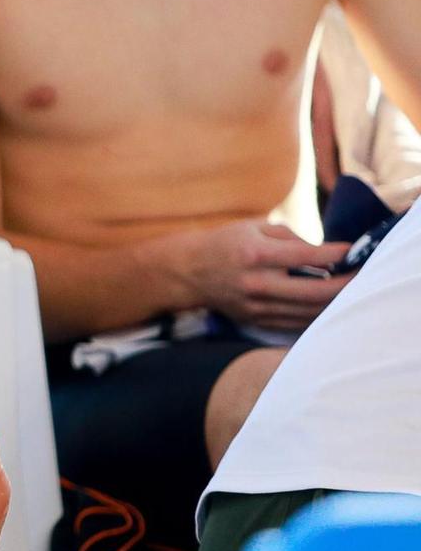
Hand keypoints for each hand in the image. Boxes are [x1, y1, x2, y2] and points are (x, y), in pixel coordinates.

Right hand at [175, 220, 356, 330]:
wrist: (187, 272)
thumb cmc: (224, 243)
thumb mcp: (254, 227)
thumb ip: (290, 237)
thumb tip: (323, 253)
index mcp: (256, 255)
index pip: (308, 256)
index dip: (337, 254)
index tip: (353, 250)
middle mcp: (257, 283)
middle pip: (316, 291)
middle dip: (346, 284)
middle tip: (362, 276)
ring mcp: (256, 306)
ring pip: (309, 311)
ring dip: (335, 302)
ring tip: (349, 292)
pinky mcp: (256, 320)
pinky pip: (296, 323)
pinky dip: (316, 315)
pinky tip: (327, 306)